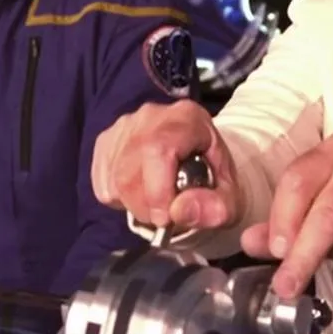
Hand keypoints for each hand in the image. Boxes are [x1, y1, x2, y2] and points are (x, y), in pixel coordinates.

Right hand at [92, 99, 241, 230]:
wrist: (202, 163)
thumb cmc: (216, 180)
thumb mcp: (231, 198)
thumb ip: (215, 208)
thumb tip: (180, 211)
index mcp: (187, 119)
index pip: (158, 149)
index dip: (156, 191)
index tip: (166, 218)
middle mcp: (151, 115)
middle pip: (129, 170)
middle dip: (144, 207)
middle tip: (163, 218)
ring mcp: (124, 125)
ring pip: (113, 179)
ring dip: (132, 205)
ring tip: (156, 202)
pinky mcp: (106, 140)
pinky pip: (102, 181)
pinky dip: (118, 198)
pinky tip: (140, 192)